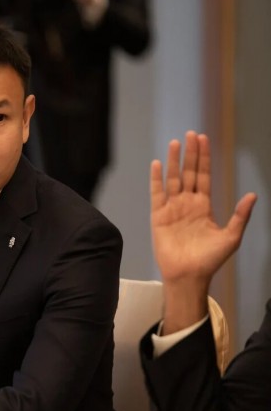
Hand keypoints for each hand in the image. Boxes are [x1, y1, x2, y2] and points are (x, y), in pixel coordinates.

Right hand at [151, 131, 255, 332]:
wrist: (189, 275)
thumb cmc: (210, 260)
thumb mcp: (231, 237)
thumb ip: (240, 216)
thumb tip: (253, 195)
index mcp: (203, 206)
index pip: (204, 176)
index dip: (204, 158)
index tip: (204, 140)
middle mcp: (187, 203)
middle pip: (189, 173)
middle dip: (190, 153)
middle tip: (191, 134)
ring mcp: (172, 208)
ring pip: (173, 179)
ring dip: (174, 161)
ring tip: (175, 143)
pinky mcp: (159, 216)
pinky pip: (157, 194)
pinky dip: (156, 179)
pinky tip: (156, 165)